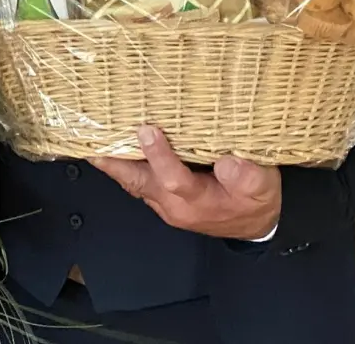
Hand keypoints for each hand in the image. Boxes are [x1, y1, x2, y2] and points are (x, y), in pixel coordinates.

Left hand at [90, 125, 281, 240]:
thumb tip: (227, 163)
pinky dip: (122, 162)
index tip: (149, 131)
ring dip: (112, 160)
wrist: (254, 224)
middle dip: (113, 161)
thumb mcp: (262, 188)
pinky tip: (112, 145)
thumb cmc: (255, 202)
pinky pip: (136, 179)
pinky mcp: (161, 196)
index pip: (173, 178)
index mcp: (198, 201)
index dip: (159, 154)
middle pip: (136, 182)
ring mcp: (163, 202)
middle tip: (92, 137)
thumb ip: (247, 177)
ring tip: (92, 135)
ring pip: (131, 181)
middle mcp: (173, 204)